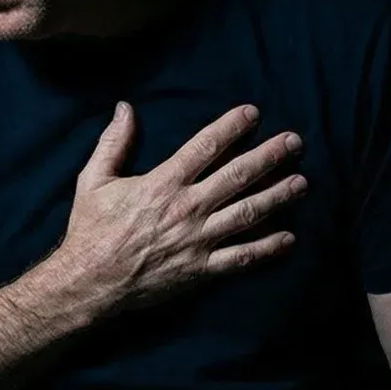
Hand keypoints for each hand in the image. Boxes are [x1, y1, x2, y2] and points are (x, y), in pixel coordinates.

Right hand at [51, 101, 306, 317]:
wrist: (88, 282)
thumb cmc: (90, 230)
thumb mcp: (93, 180)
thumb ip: (113, 142)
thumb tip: (125, 107)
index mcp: (162, 184)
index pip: (205, 147)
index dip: (231, 127)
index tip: (253, 113)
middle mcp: (186, 209)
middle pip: (237, 176)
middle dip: (269, 156)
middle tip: (295, 142)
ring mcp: (196, 240)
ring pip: (246, 214)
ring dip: (277, 197)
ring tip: (302, 183)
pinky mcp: (200, 269)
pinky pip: (240, 257)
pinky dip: (266, 248)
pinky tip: (289, 238)